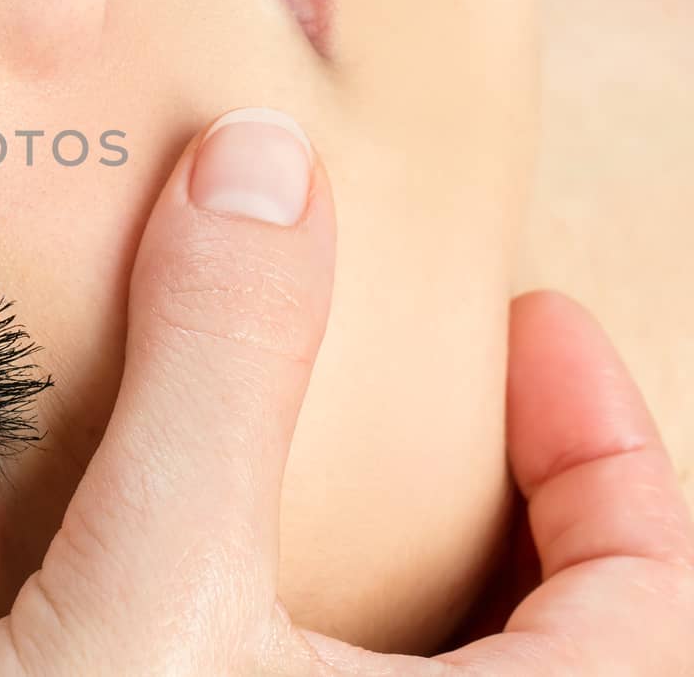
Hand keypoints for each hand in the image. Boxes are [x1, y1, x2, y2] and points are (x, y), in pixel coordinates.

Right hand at [0, 106, 693, 675]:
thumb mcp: (150, 593)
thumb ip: (216, 374)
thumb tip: (258, 165)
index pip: (659, 594)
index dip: (611, 440)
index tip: (535, 319)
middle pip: (585, 649)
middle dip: (535, 507)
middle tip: (455, 398)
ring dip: (429, 585)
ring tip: (347, 484)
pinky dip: (325, 644)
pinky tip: (228, 602)